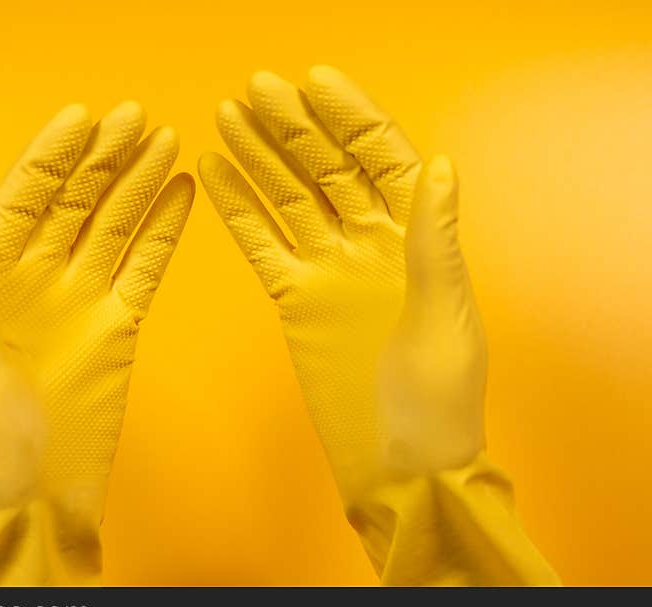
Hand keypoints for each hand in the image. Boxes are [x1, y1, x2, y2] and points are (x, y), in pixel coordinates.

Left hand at [0, 102, 192, 525]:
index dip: (51, 158)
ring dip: (139, 184)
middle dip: (104, 160)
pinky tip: (180, 194)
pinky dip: (164, 233)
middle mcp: (39, 278)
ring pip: (114, 227)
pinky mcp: (120, 324)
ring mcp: (83, 298)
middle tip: (137, 118)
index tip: (82, 117)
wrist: (35, 495)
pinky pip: (146, 268)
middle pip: (76, 204)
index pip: (24, 200)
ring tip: (165, 141)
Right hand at [198, 66, 484, 506]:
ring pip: (289, 199)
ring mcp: (328, 270)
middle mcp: (370, 244)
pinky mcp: (294, 299)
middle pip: (328, 169)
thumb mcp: (444, 319)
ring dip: (259, 157)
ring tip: (226, 116)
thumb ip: (433, 243)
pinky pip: (262, 245)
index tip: (313, 82)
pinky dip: (239, 211)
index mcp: (416, 239)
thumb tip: (439, 166)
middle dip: (294, 128)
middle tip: (254, 91)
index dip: (350, 118)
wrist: (401, 467)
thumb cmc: (438, 402)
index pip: (382, 159)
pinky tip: (217, 174)